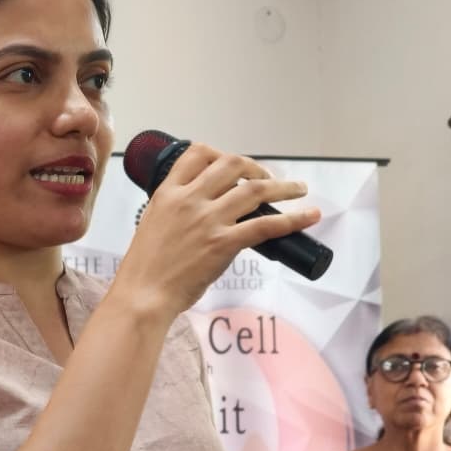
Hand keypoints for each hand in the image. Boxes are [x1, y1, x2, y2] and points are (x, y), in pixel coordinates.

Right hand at [113, 143, 318, 320]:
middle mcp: (190, 200)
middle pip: (232, 164)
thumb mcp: (152, 225)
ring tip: (299, 189)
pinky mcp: (223, 243)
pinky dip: (293, 219)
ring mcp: (208, 220)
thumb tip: (202, 211)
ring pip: (256, 189)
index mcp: (168, 193)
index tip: (234, 167)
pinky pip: (266, 225)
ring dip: (284, 186)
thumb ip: (175, 211)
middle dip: (256, 167)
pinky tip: (308, 216)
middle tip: (268, 178)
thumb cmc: (144, 269)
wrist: (142, 295)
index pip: (198, 154)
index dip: (221, 154)